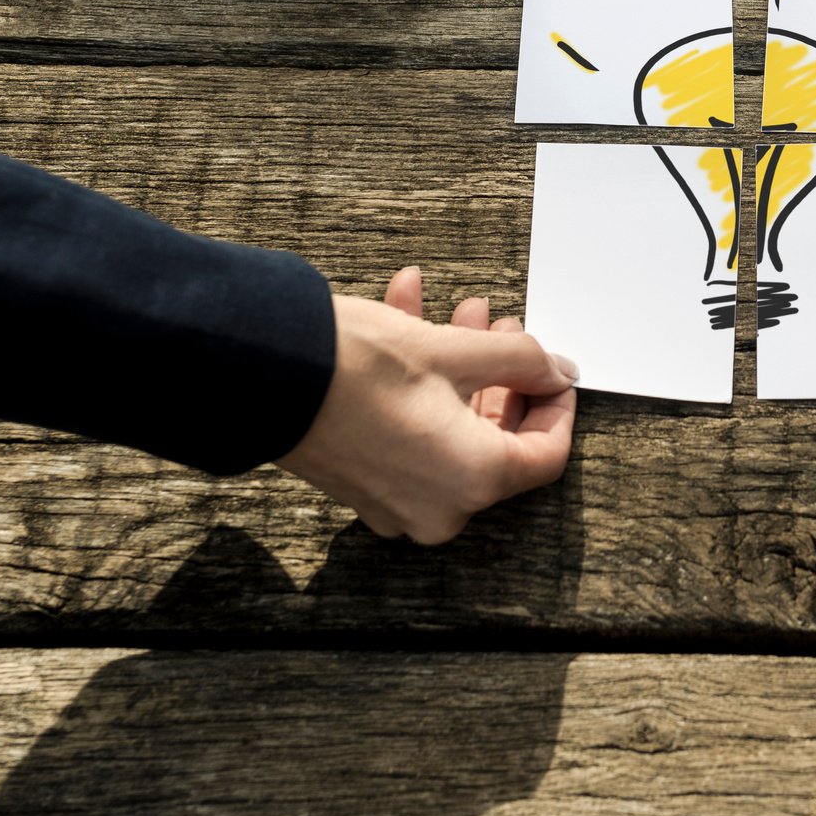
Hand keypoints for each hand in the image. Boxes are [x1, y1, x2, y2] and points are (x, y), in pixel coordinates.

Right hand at [277, 266, 577, 543]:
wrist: (257, 375)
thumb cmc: (352, 367)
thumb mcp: (454, 349)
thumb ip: (522, 361)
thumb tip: (558, 371)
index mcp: (472, 480)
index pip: (546, 453)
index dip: (557, 403)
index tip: (553, 366)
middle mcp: (438, 505)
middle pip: (496, 437)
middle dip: (501, 371)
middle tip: (498, 324)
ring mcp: (397, 501)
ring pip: (452, 427)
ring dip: (461, 367)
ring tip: (457, 309)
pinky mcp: (365, 483)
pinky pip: (412, 434)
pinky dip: (422, 384)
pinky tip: (410, 315)